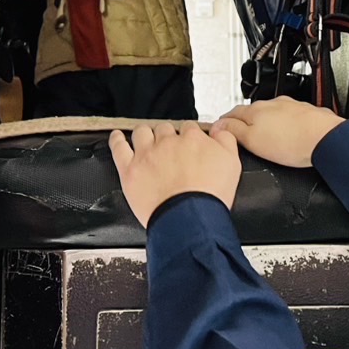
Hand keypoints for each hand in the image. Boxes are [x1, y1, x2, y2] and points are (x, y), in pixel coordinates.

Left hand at [110, 122, 240, 227]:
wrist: (190, 219)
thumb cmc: (210, 197)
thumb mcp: (232, 164)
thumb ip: (226, 140)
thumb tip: (219, 130)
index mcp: (192, 139)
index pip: (189, 128)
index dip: (188, 137)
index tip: (188, 146)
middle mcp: (168, 142)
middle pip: (165, 129)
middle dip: (167, 136)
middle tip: (169, 149)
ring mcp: (146, 154)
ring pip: (142, 132)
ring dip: (145, 134)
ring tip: (145, 140)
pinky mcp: (130, 169)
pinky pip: (118, 147)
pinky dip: (116, 140)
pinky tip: (117, 137)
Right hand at [218, 98, 343, 169]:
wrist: (325, 139)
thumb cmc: (292, 142)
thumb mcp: (253, 141)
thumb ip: (233, 131)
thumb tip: (219, 125)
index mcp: (256, 110)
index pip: (232, 112)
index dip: (224, 121)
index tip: (221, 127)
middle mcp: (273, 104)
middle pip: (252, 111)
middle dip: (245, 120)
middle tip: (241, 133)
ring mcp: (292, 106)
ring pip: (273, 113)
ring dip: (267, 121)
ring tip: (265, 135)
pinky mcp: (308, 113)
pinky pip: (291, 117)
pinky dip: (286, 124)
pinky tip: (289, 134)